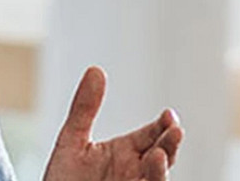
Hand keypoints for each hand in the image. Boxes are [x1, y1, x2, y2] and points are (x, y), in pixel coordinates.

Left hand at [43, 67, 183, 180]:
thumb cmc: (64, 179)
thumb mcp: (71, 140)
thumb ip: (84, 108)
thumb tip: (96, 69)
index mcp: (124, 153)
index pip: (151, 135)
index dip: (163, 126)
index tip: (168, 115)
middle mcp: (134, 172)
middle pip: (162, 156)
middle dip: (170, 144)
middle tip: (174, 129)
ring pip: (156, 180)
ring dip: (161, 170)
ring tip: (158, 154)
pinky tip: (145, 177)